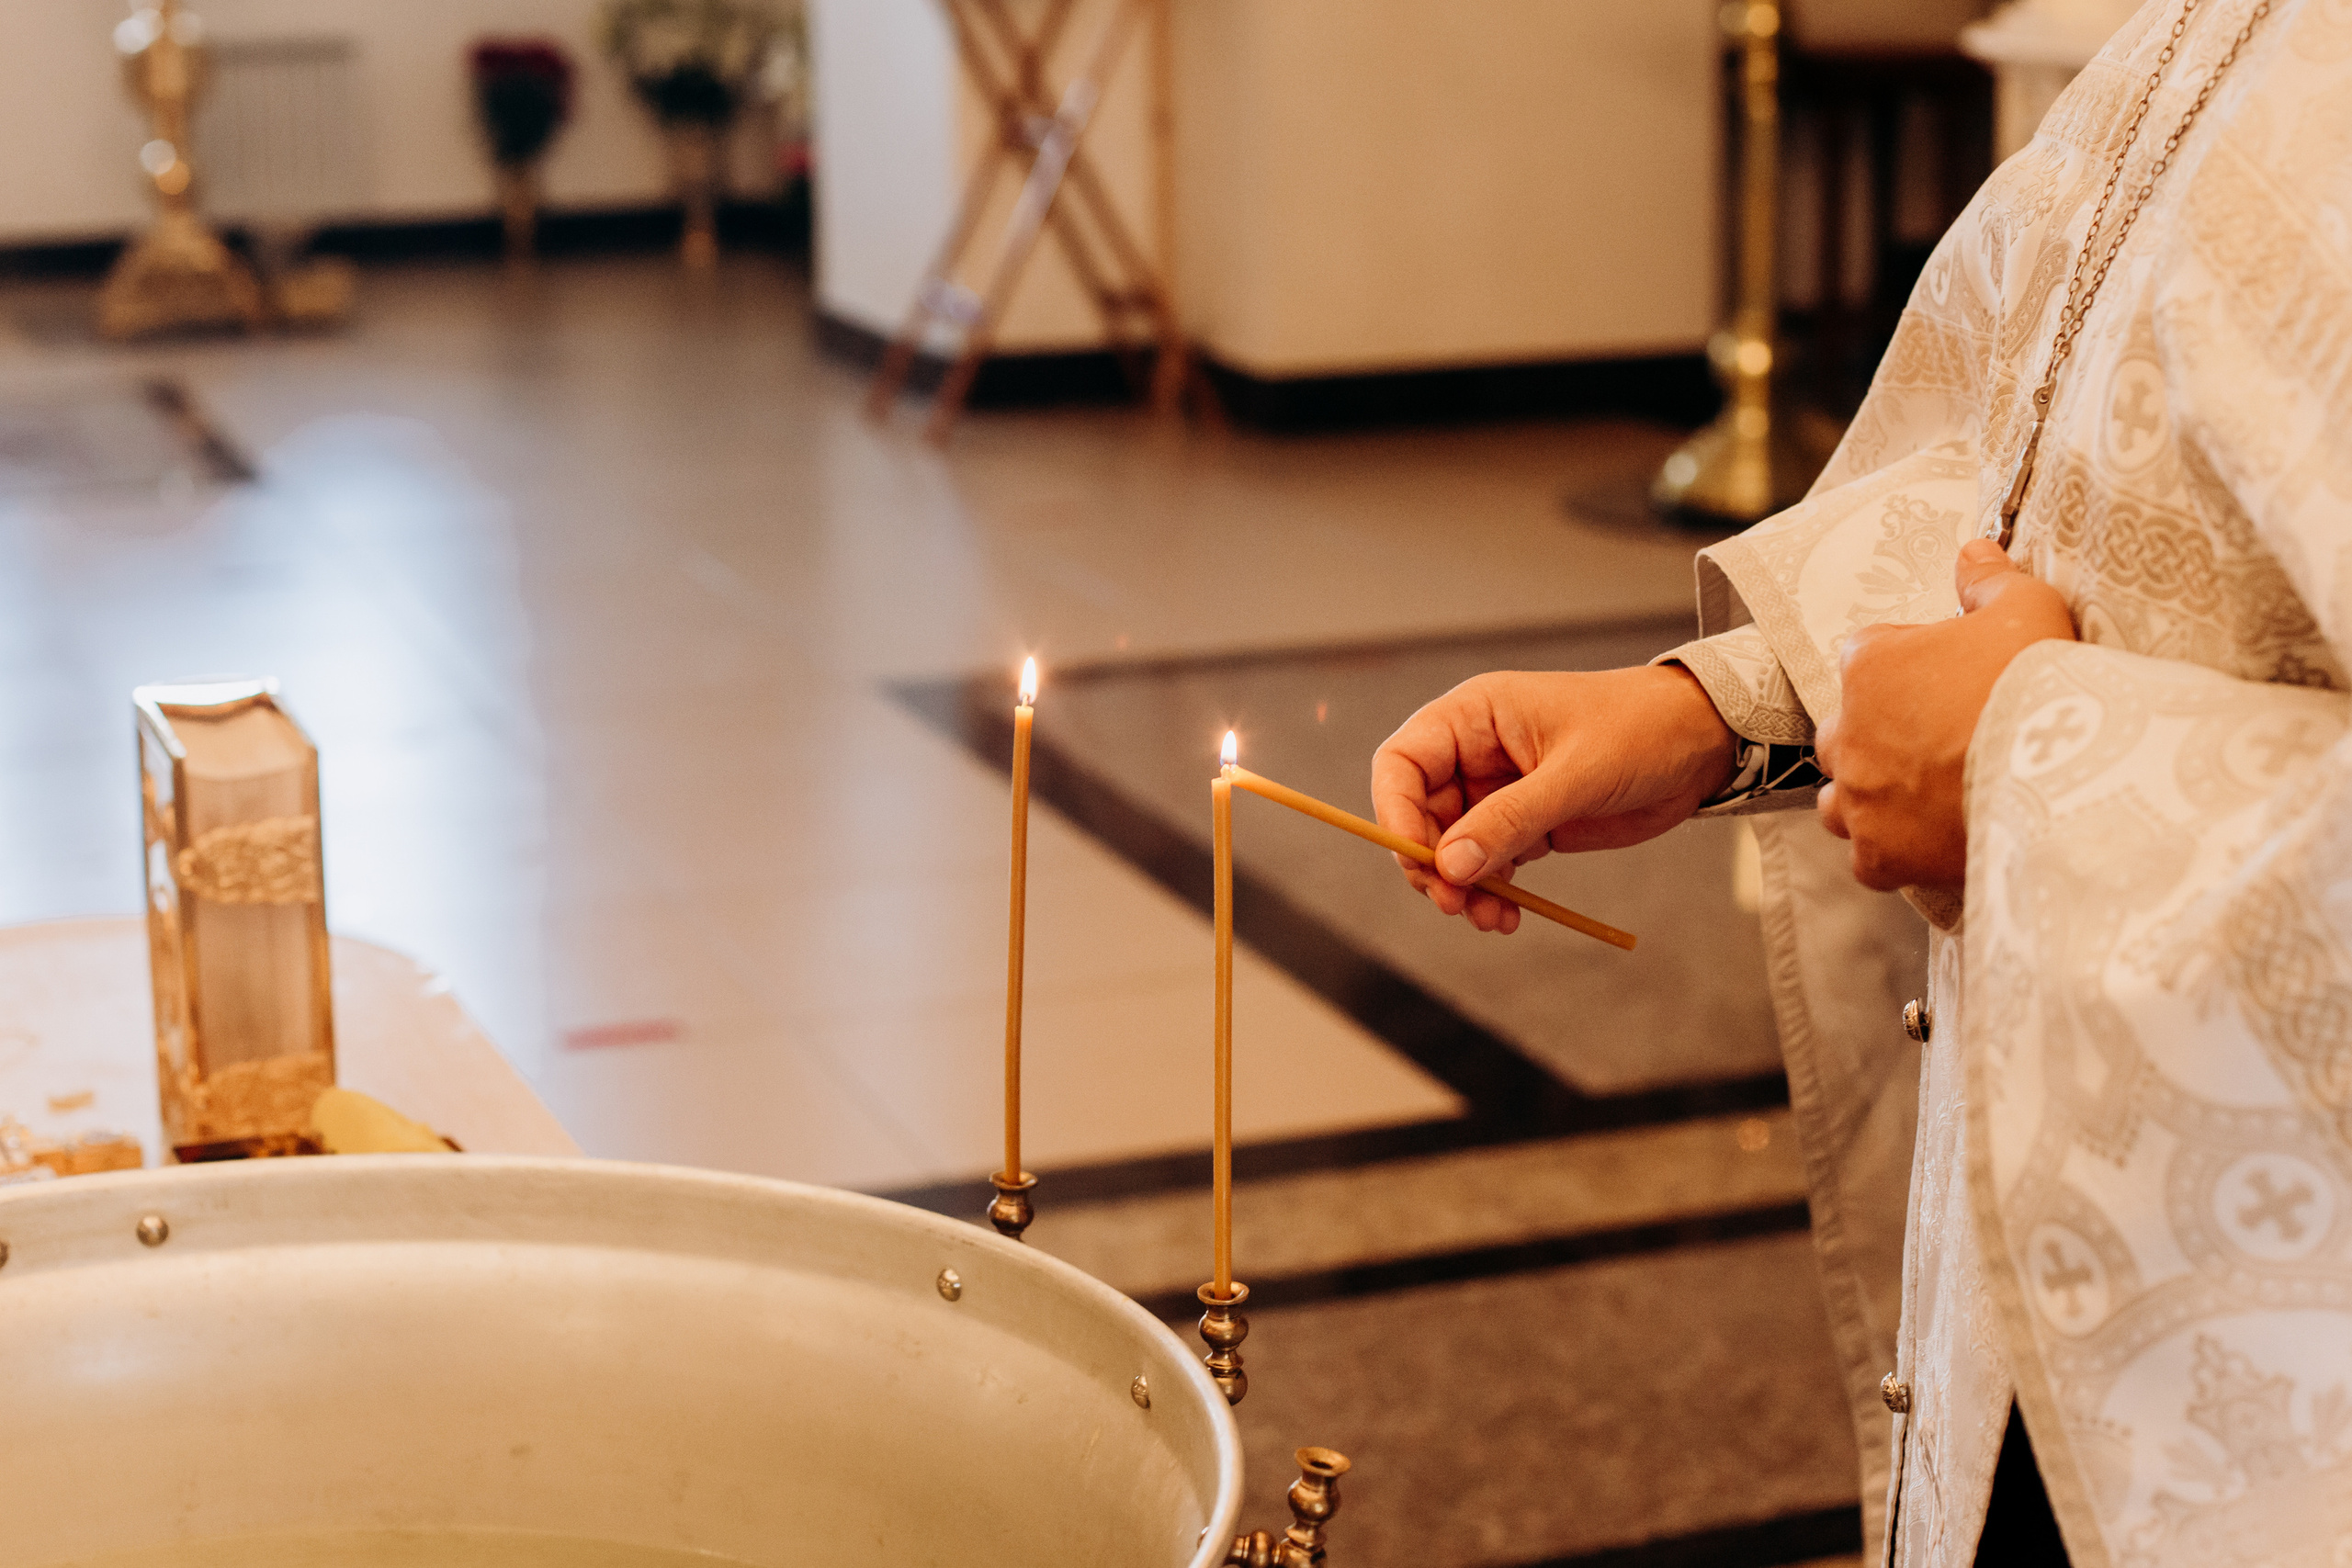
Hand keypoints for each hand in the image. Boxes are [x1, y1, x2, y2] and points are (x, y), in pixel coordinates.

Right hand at [1370, 664, 1736, 932]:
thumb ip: (1510, 819)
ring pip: (1452, 848)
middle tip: (1454, 903)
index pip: (1403, 762)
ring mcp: (1499, 791)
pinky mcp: (1526, 823)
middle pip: (1419, 814)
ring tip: (1491, 918)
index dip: (1393, 811)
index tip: (1414, 860)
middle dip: (1431, 863)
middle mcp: (1475, 752)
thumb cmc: (1641, 731)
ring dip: (1462, 887)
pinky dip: (1490, 893)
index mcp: (1475, 715)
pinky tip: (1508, 916)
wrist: (1702, 743)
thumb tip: (1450, 866)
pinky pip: (1489, 863)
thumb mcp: (1575, 774)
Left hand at [1815, 539, 2077, 892]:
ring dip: (1872, 794)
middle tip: (1941, 740)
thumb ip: (1992, 580)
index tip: (1951, 679)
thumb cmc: (2037, 684)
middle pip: (1849, 728)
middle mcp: (1848, 731)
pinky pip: (1869, 855)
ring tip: (1924, 794)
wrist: (2059, 777)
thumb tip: (1973, 551)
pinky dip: (1892, 850)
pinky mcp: (1879, 852)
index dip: (1910, 666)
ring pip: (1843, 796)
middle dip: (1882, 732)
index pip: (1869, 656)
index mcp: (1869, 665)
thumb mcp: (2027, 609)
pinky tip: (1929, 843)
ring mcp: (1859, 796)